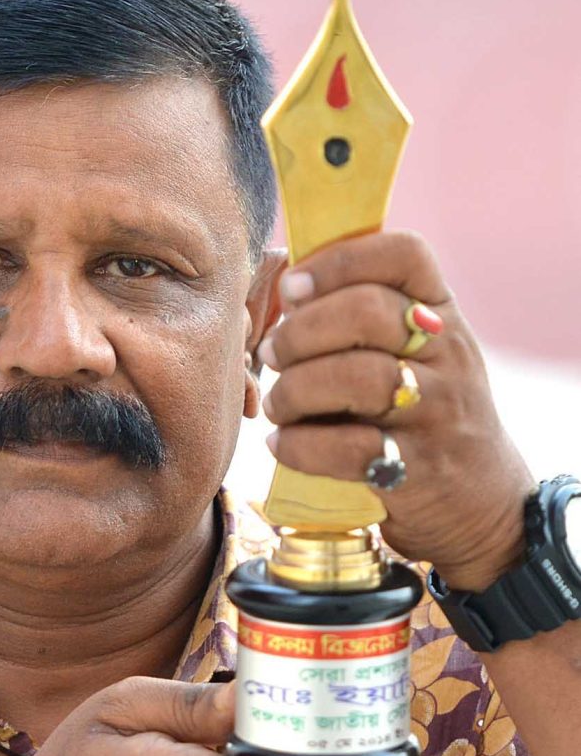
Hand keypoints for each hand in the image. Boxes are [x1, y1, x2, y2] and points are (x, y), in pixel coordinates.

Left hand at [256, 231, 534, 590]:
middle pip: (368, 313)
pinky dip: (300, 446)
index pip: (405, 254)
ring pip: (357, 378)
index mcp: (442, 314)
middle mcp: (448, 356)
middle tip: (273, 354)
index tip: (292, 286)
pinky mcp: (417, 469)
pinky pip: (347, 448)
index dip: (339, 260)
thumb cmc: (423, 414)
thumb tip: (283, 289)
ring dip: (295, 390)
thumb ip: (365, 319)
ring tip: (279, 405)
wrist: (482, 501)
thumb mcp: (418, 355)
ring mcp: (437, 413)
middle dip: (300, 332)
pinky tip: (282, 444)